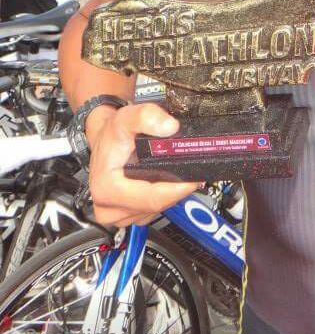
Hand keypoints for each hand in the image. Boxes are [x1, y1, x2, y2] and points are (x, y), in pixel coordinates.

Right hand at [87, 102, 201, 226]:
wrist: (102, 141)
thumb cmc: (111, 134)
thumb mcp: (125, 117)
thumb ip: (146, 116)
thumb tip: (170, 126)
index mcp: (107, 190)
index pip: (152, 199)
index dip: (177, 189)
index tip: (194, 178)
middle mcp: (108, 209)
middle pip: (157, 206)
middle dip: (176, 190)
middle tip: (190, 173)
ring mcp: (117, 216)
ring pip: (155, 210)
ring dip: (168, 195)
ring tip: (174, 174)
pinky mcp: (125, 217)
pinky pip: (151, 211)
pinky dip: (161, 198)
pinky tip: (162, 182)